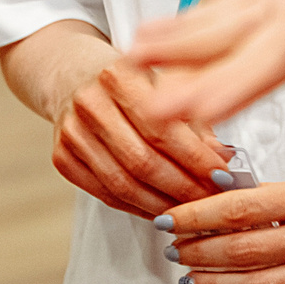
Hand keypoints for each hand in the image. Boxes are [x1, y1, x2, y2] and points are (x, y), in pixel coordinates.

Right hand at [54, 54, 233, 217]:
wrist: (73, 74)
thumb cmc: (128, 78)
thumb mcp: (164, 81)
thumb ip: (194, 119)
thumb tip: (223, 160)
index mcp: (118, 74)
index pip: (161, 127)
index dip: (194, 158)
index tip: (222, 175)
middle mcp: (89, 102)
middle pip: (141, 161)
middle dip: (183, 187)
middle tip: (213, 199)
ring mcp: (71, 132)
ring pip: (122, 185)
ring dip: (163, 204)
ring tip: (193, 209)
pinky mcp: (61, 158)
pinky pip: (105, 194)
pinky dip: (138, 207)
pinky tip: (162, 207)